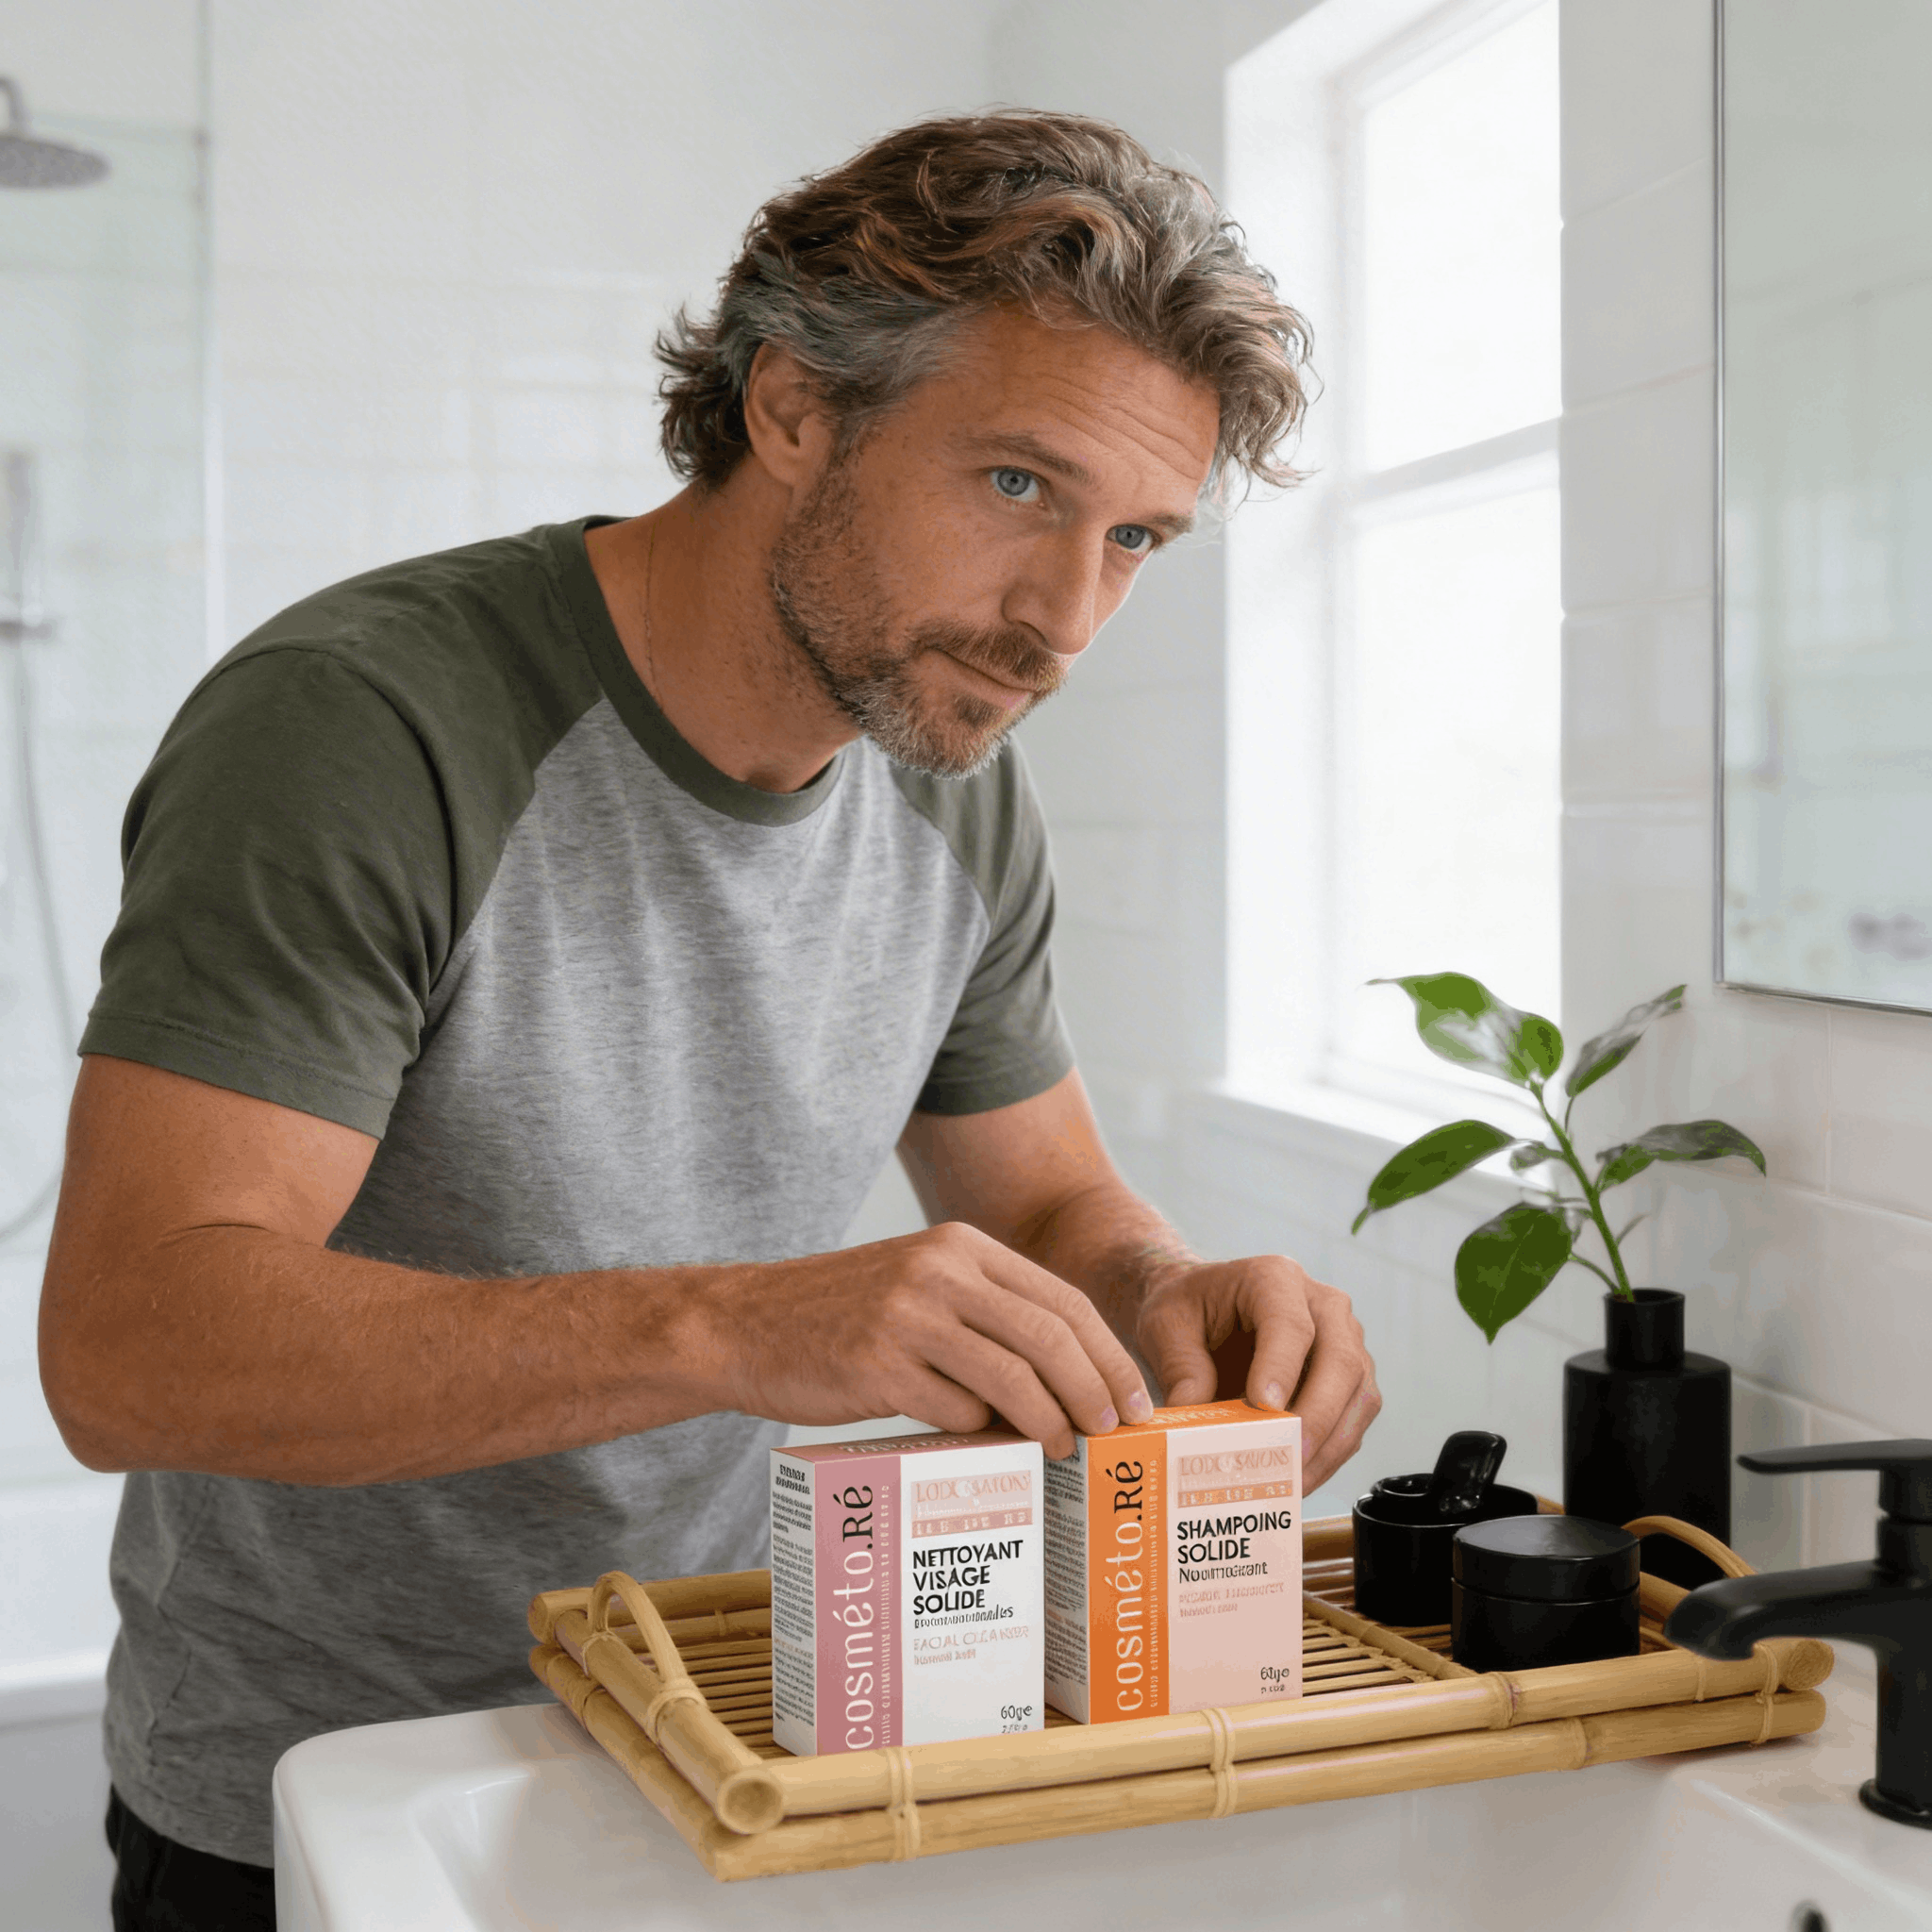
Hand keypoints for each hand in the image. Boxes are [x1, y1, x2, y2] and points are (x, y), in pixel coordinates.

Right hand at [704, 1221, 1151, 1459]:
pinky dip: (975, 1432)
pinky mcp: (876, 1364)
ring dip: (1048, 1421)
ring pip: (1011, 1375)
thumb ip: (983, 1315)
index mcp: (960, 1247)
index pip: (1061, 1300)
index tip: (1133, 1400)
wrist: (743, 1324)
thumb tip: (1065, 1383)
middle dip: (1094, 1390)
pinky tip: (976, 1444)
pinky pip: (952, 1409)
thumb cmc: (840, 1317)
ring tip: (1062, 1448)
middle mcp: (939, 1271)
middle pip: (1049, 1335)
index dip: (1107, 1354)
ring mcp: (907, 1315)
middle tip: (1112, 1432)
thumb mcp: (918, 1286)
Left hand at [1135, 1256, 1379, 1490]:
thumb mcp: (1166, 1327)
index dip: (1281, 1367)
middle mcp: (1323, 1304)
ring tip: (1291, 1482)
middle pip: (1341, 1361)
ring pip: (1360, 1395)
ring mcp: (1345, 1341)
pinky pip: (1354, 1419)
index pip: (1290, 1324)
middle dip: (1318, 1416)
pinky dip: (1331, 1454)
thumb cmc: (1188, 1310)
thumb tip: (1192, 1421)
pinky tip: (1298, 1479)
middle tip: (1288, 1457)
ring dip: (1330, 1444)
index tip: (1263, 1407)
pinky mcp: (1349, 1378)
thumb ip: (1179, 1368)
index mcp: (1275, 1278)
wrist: (1202, 1308)